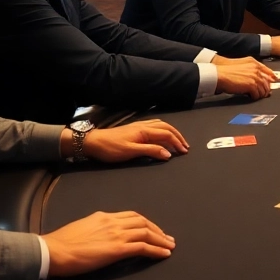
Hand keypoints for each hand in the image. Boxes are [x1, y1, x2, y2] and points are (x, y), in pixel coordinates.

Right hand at [44, 211, 174, 276]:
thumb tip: (103, 235)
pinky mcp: (117, 249)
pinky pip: (143, 247)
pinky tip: (164, 254)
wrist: (54, 250)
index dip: (146, 222)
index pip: (132, 215)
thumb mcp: (83, 227)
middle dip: (157, 230)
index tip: (153, 229)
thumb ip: (97, 228)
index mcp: (104, 216)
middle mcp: (113, 222)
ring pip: (146, 233)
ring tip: (170, 246)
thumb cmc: (62, 243)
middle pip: (142, 222)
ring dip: (161, 240)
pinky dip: (156, 250)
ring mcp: (116, 234)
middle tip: (167, 238)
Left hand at [73, 119, 188, 162]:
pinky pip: (155, 125)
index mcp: (145, 131)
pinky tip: (162, 134)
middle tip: (185, 146)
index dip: (177, 143)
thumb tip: (168, 153)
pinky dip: (163, 129)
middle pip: (166, 127)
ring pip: (161, 125)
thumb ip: (151, 151)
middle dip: (178, 136)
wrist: (94, 142)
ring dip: (171, 132)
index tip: (184, 152)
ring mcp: (139, 126)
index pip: (166, 134)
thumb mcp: (131, 152)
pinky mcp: (134, 128)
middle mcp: (144, 125)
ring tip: (177, 140)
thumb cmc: (111, 148)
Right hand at [214, 57, 272, 98]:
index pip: (268, 71)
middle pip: (267, 82)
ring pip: (264, 89)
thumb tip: (259, 77)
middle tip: (263, 93)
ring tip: (256, 96)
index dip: (272, 78)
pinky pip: (257, 94)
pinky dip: (255, 97)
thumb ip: (251, 69)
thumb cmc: (227, 71)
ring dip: (260, 94)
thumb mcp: (241, 65)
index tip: (273, 82)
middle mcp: (256, 69)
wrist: (219, 75)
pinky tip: (251, 97)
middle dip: (266, 89)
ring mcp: (254, 77)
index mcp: (254, 63)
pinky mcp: (251, 85)